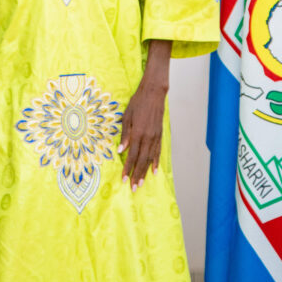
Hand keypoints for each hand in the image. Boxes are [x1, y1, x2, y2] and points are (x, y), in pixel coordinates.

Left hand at [118, 40, 171, 190]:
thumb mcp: (127, 116)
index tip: (124, 179)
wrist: (154, 93)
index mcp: (138, 133)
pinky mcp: (160, 134)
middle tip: (133, 188)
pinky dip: (156, 162)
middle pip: (142, 160)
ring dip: (145, 172)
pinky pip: (158, 151)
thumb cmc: (138, 103)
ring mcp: (155, 137)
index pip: (132, 155)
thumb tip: (121, 150)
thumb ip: (125, 134)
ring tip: (141, 183)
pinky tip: (154, 170)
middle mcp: (148, 137)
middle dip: (137, 175)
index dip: (128, 168)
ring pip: (150, 158)